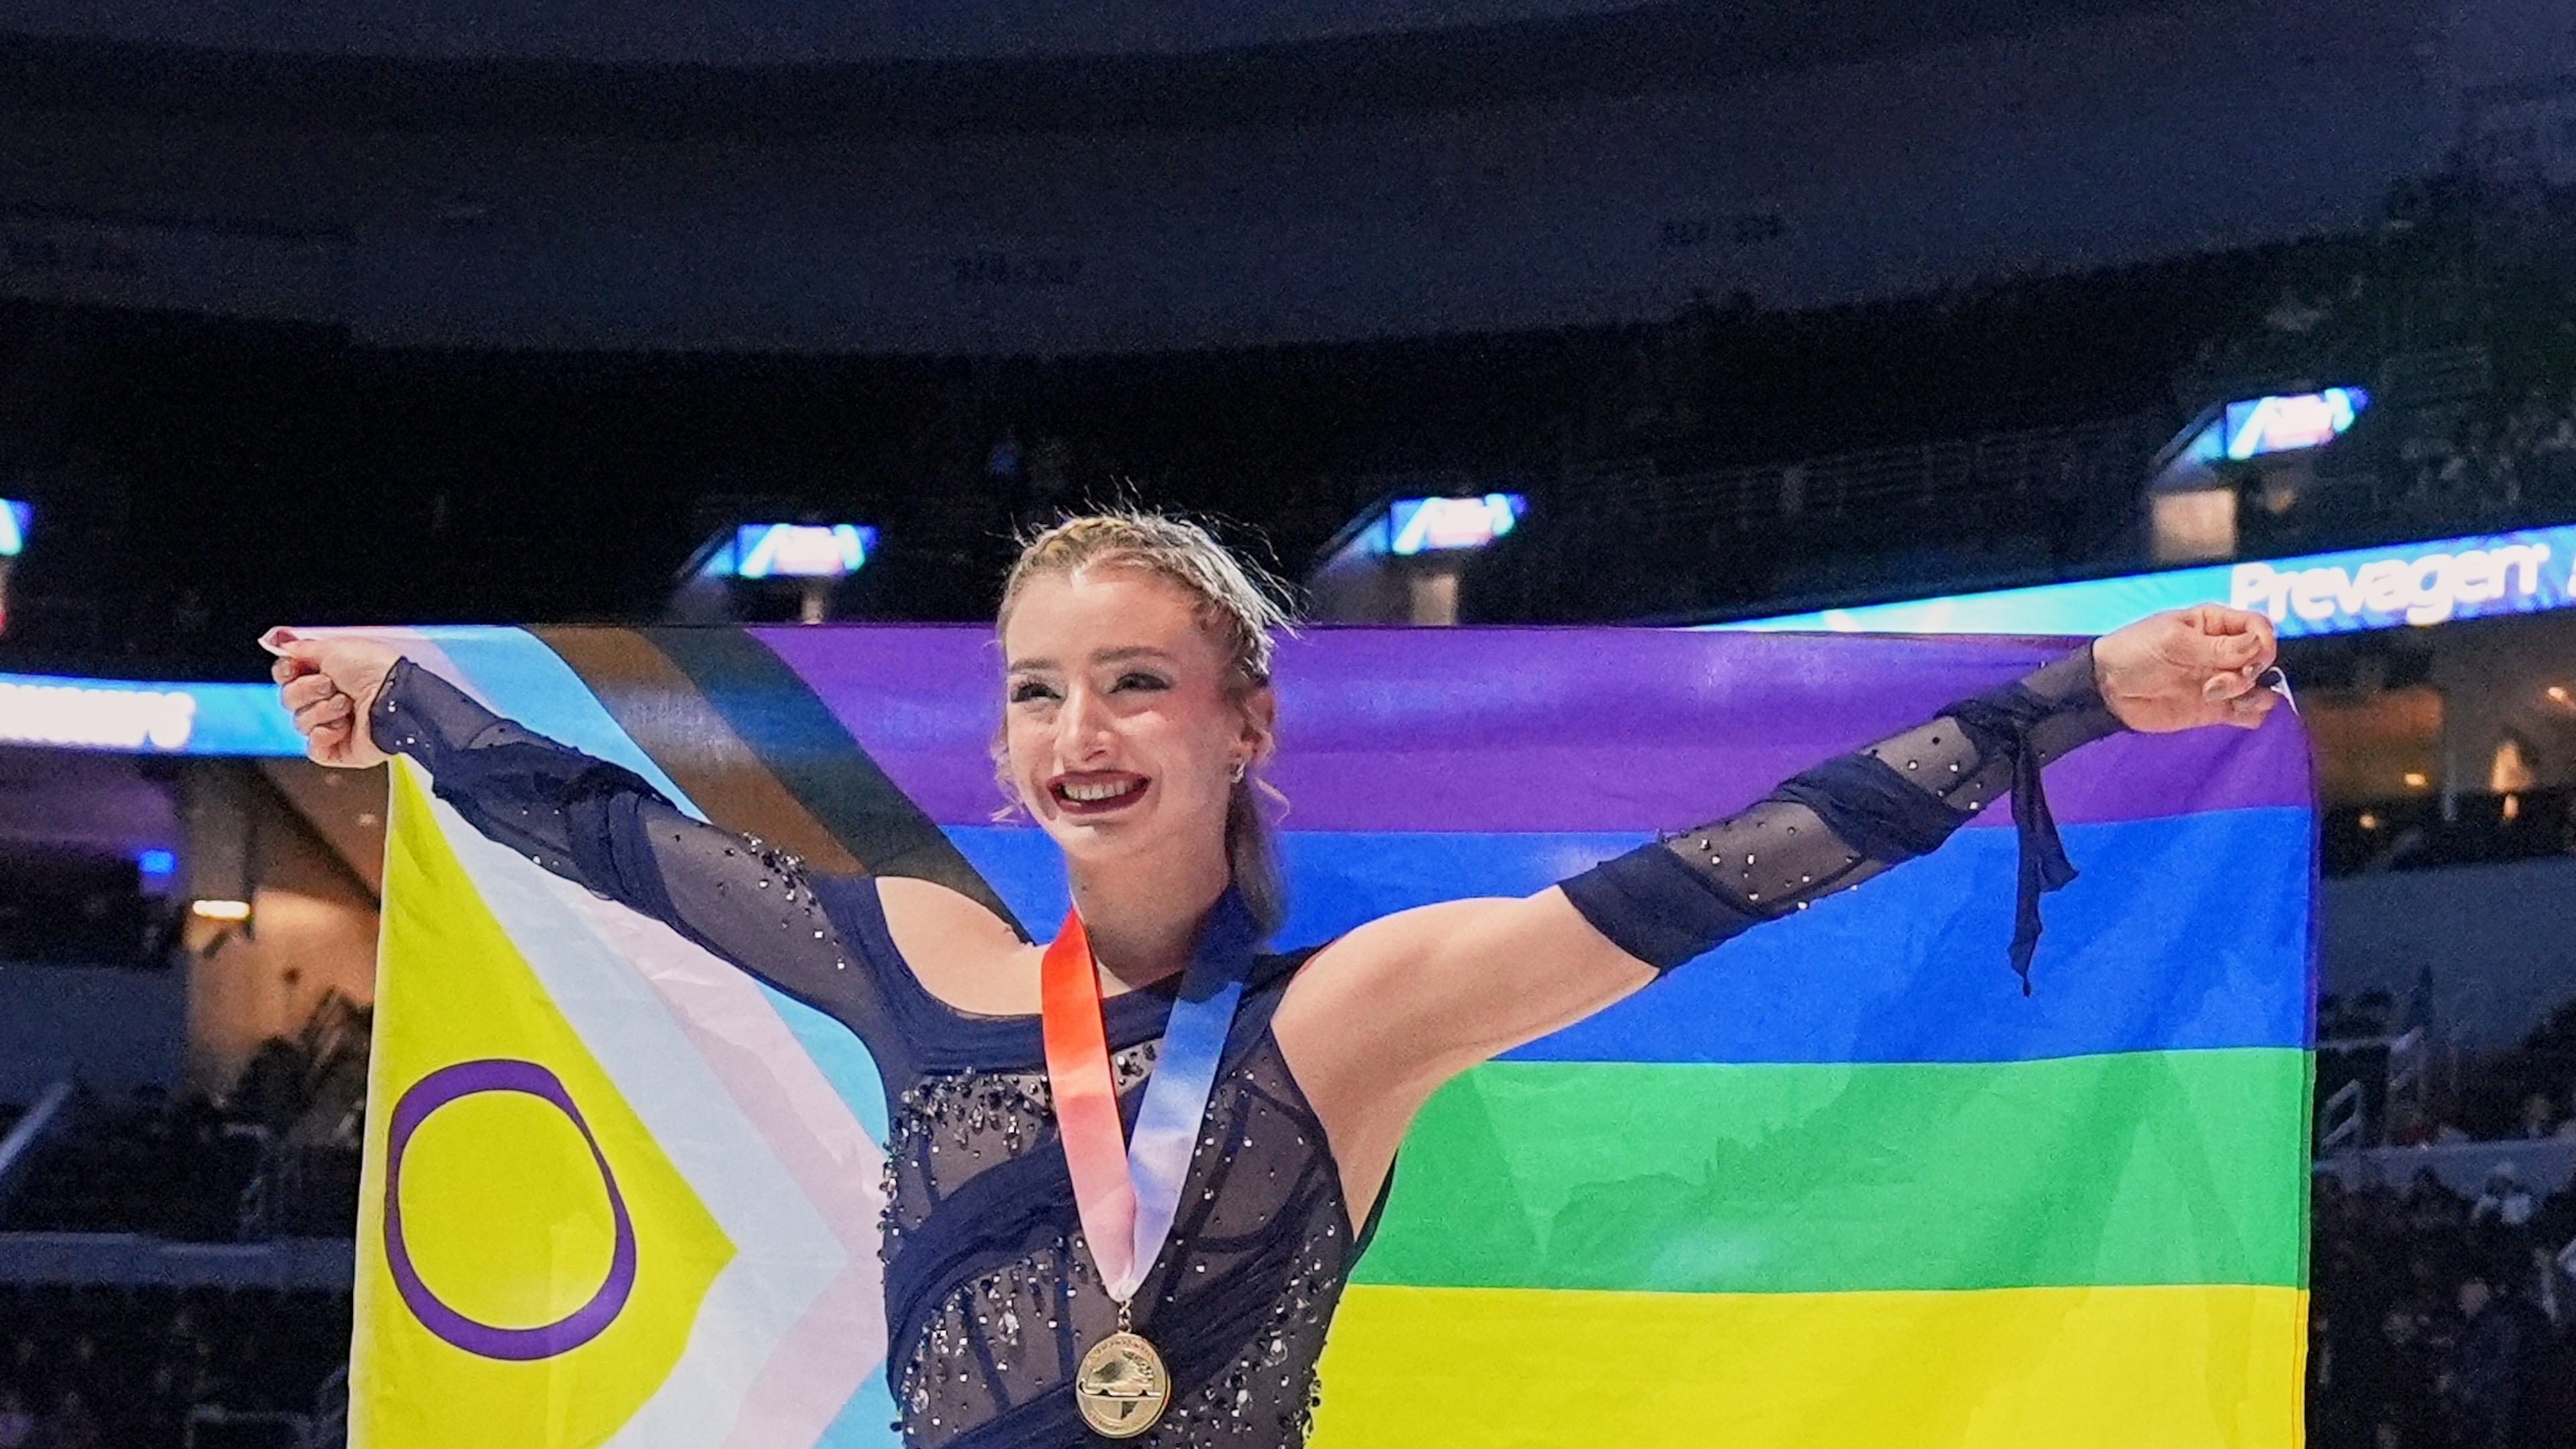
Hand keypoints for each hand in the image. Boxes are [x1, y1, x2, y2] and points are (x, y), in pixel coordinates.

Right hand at [262, 627, 401, 767]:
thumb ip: (302, 648)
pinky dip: (325, 737)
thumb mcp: (335, 647)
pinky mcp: (340, 749)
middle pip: (288, 699)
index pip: (286, 675)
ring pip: (299, 723)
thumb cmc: (376, 670)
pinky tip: (342, 727)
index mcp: (326, 671)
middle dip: (306, 690)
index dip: (285, 672)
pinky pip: (313, 748)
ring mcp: (334, 725)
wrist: (396, 699)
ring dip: (322, 711)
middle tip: (331, 685)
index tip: (293, 668)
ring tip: (347, 705)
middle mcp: (328, 698)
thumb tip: (280, 644)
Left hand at [2093, 604, 2280, 732]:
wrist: (2107, 690)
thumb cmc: (2133, 652)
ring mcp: (2221, 681)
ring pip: (2261, 687)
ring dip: (2251, 694)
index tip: (2251, 658)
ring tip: (2215, 696)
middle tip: (2218, 682)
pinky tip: (2233, 712)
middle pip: (2262, 659)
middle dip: (2250, 671)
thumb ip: (2216, 646)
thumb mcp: (2172, 641)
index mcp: (2214, 625)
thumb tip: (2257, 646)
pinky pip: (2250, 713)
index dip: (2262, 642)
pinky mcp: (2215, 709)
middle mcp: (2224, 652)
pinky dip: (2252, 714)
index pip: (2258, 627)